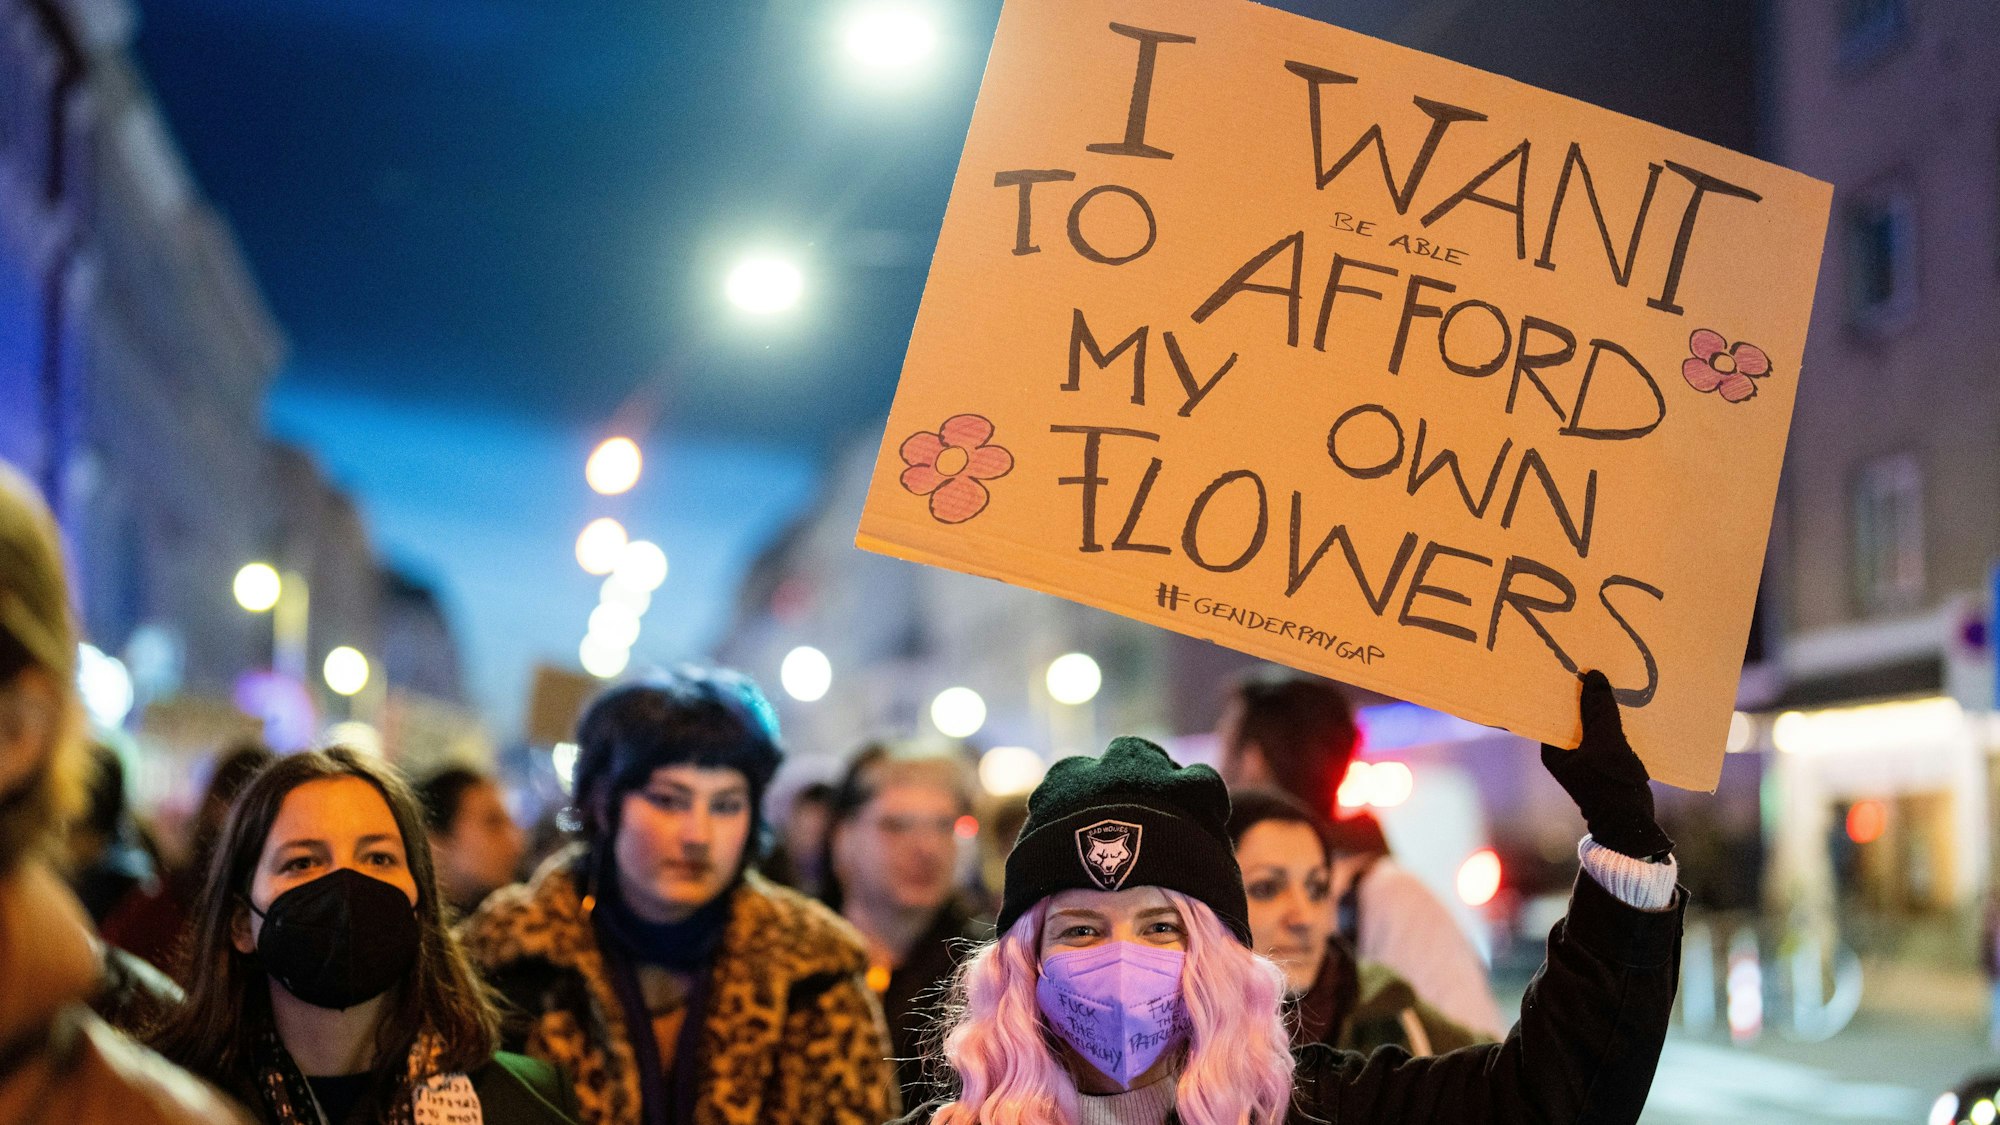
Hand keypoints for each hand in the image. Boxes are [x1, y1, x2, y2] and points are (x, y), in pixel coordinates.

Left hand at [1540, 670, 1672, 859]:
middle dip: (1581, 691)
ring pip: (1590, 719)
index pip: (1548, 710)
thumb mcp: (1606, 747)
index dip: (1557, 687)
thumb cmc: (1613, 789)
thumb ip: (1599, 712)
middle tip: (1590, 659)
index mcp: (1552, 748)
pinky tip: (1625, 698)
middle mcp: (1563, 749)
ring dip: (1599, 702)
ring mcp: (1584, 753)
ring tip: (1609, 672)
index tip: (1565, 661)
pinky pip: (1606, 729)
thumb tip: (1593, 677)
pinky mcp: (1604, 757)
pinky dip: (1614, 716)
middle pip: (1570, 712)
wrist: (1633, 826)